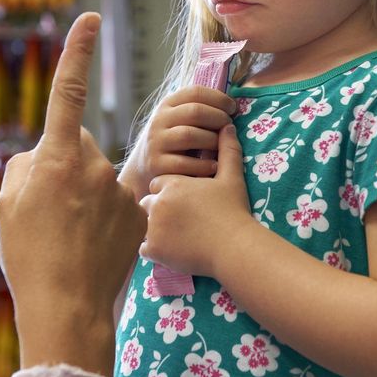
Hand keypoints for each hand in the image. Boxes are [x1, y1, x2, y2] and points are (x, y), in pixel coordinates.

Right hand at [0, 12, 146, 375]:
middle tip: (48, 210)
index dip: (78, 52)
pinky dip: (105, 216)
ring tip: (69, 236)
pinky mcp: (139, 211)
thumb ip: (25, 168)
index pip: (68, 92)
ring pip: (96, 177)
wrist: (67, 307)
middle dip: (63, 166)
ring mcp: (119, 189)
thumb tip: (43, 157)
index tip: (90, 18)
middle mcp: (93, 165)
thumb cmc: (28, 255)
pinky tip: (92, 245)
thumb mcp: (8, 206)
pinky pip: (116, 201)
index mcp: (57, 158)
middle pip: (76, 147)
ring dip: (83, 195)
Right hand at [121, 85, 236, 200]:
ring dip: (212, 140)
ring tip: (222, 147)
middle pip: (195, 111)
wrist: (144, 168)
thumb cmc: (174, 141)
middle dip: (218, 118)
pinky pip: (184, 163)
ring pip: (189, 135)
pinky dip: (204, 165)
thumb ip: (200, 110)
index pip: (195, 92)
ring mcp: (156, 142)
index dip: (218, 98)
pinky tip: (214, 166)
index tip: (233, 108)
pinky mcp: (156, 165)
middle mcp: (159, 120)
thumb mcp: (180, 120)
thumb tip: (233, 105)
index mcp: (168, 104)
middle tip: (230, 127)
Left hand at [140, 123, 253, 279]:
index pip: (159, 183)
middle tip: (179, 220)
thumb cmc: (233, 210)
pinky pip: (143, 248)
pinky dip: (154, 249)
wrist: (233, 245)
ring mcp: (153, 227)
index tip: (184, 200)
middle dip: (159, 210)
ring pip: (143, 225)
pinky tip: (171, 249)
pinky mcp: (154, 249)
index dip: (170, 191)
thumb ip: (227, 150)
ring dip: (154, 229)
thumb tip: (227, 126)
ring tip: (175, 236)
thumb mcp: (232, 177)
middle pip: (148, 203)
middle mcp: (158, 202)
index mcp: (172, 183)